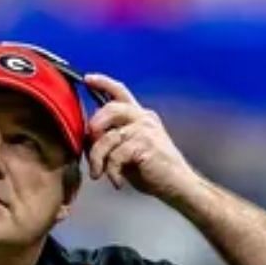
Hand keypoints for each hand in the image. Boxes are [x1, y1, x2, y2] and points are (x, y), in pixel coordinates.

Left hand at [83, 73, 198, 201]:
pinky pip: (115, 156)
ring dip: (97, 159)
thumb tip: (89, 138)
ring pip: (107, 137)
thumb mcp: (129, 151)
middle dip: (94, 127)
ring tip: (98, 174)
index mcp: (141, 116)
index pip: (120, 92)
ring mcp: (145, 129)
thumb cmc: (154, 171)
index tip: (87, 78)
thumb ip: (113, 139)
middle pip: (110, 108)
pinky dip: (112, 172)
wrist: (178, 185)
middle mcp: (144, 118)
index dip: (103, 82)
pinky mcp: (145, 144)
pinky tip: (117, 181)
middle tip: (89, 146)